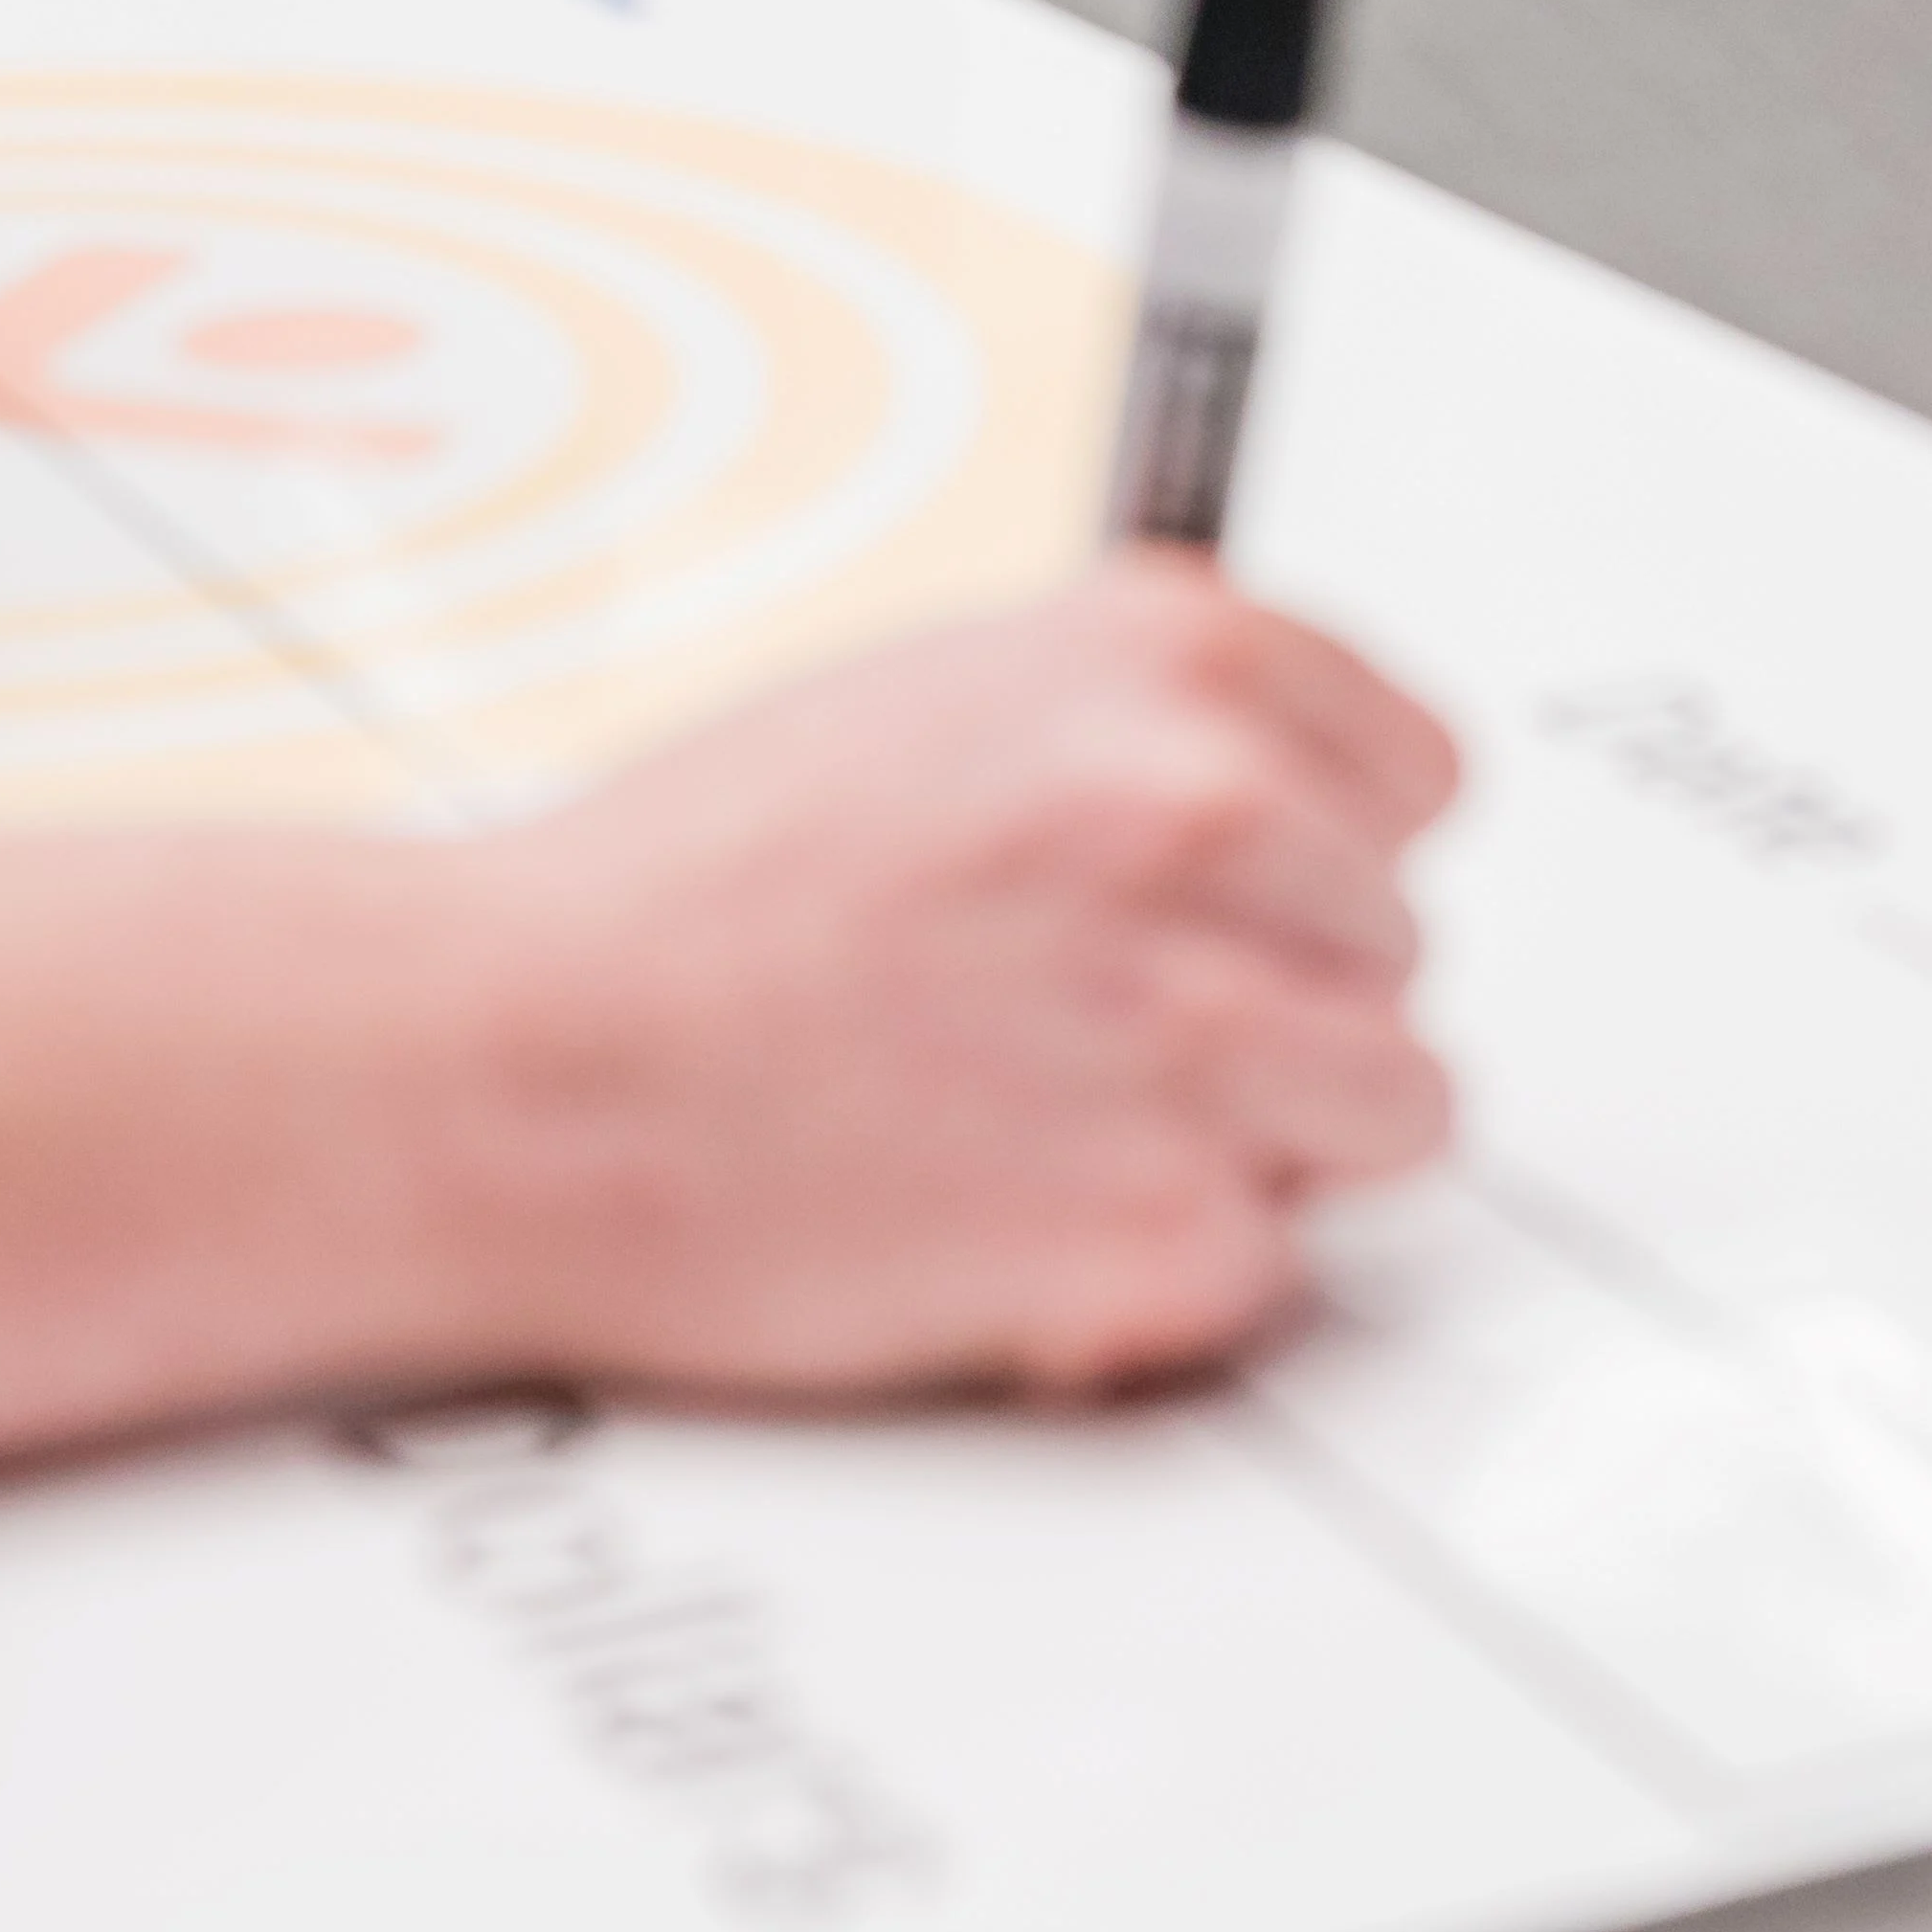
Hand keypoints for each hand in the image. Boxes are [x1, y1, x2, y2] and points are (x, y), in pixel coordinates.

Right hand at [442, 551, 1465, 1395]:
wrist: (513, 1063)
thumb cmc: (678, 894)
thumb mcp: (934, 691)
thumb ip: (1132, 720)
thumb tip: (1287, 784)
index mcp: (1167, 658)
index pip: (1417, 775)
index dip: (1313, 857)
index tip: (1229, 903)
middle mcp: (1204, 813)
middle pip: (1400, 950)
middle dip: (1275, 997)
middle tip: (1081, 1028)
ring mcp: (1198, 1025)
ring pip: (1395, 1108)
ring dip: (1261, 1139)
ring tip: (1068, 1124)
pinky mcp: (1166, 1228)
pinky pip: (1273, 1266)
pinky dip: (1163, 1273)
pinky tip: (1020, 1216)